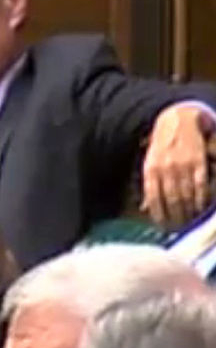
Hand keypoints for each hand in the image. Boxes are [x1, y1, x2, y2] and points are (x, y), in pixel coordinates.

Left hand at [140, 103, 214, 227]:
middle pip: (171, 200)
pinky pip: (200, 186)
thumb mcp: (150, 162)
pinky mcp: (198, 162)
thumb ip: (150, 185)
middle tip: (180, 228)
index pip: (154, 199)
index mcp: (150, 170)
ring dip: (190, 212)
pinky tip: (202, 208)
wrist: (177, 119)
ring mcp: (182, 165)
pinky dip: (202, 199)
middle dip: (177, 217)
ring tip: (192, 223)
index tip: (164, 227)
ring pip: (186, 195)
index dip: (160, 216)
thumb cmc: (162, 145)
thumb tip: (144, 208)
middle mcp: (165, 169)